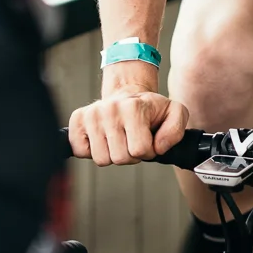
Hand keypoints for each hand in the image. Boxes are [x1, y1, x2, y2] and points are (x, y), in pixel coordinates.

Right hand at [67, 89, 189, 166]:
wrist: (126, 93)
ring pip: (101, 159)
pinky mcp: (76, 120)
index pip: (140, 151)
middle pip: (120, 158)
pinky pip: (80, 152)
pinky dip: (91, 151)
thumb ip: (176, 131)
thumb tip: (158, 147)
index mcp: (133, 107)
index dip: (147, 152)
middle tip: (131, 140)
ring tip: (118, 139)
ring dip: (112, 154)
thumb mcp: (174, 113)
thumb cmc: (149, 108)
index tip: (147, 140)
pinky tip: (102, 139)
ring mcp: (90, 114)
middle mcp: (109, 109)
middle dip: (130, 155)